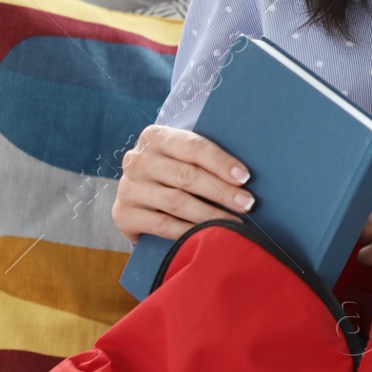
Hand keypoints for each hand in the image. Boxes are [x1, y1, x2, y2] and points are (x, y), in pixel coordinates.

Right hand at [112, 124, 252, 243]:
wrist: (139, 198)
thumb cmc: (174, 173)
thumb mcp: (183, 157)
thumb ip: (205, 158)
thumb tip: (245, 175)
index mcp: (155, 137)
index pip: (193, 147)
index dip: (221, 162)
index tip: (245, 177)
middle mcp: (137, 160)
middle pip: (187, 176)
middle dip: (222, 191)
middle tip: (247, 203)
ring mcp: (128, 188)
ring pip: (177, 202)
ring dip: (211, 214)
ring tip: (235, 223)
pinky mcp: (123, 214)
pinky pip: (163, 225)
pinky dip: (189, 231)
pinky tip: (208, 235)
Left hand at [356, 149, 371, 268]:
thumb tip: (349, 198)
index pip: (366, 173)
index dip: (353, 191)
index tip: (348, 202)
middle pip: (364, 201)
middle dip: (357, 218)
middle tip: (358, 228)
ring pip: (368, 225)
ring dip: (361, 238)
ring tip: (366, 243)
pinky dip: (367, 255)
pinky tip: (368, 257)